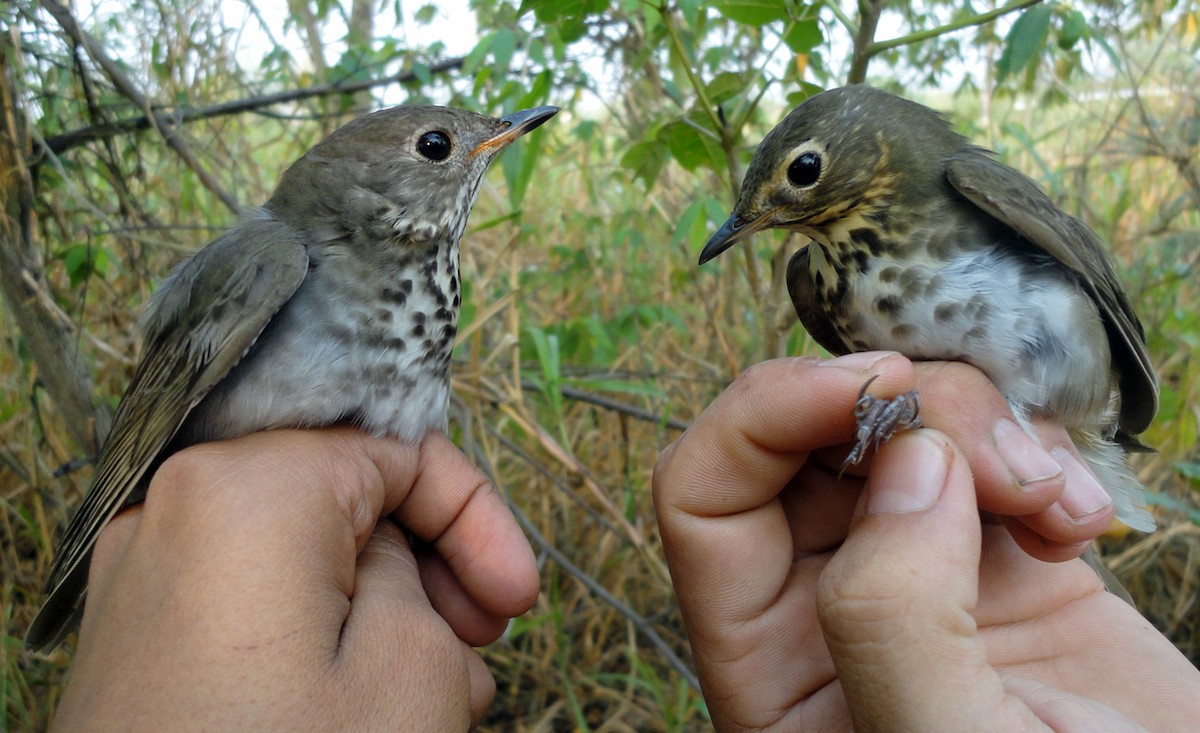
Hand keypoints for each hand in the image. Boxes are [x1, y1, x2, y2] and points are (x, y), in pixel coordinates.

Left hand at [53, 428, 537, 729]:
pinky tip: (368, 701)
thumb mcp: (410, 664)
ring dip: (384, 612)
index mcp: (248, 487)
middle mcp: (176, 510)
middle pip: (347, 504)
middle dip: (430, 570)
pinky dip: (320, 636)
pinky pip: (253, 601)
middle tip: (480, 643)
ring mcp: (145, 576)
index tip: (519, 599)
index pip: (398, 453)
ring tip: (439, 690)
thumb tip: (388, 559)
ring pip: (302, 557)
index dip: (478, 519)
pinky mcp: (136, 637)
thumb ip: (415, 571)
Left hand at [653, 353, 1199, 731]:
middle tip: (996, 459)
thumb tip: (907, 463)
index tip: (871, 390)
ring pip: (895, 427)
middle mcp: (823, 603)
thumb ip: (893, 618)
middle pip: (800, 440)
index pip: (699, 497)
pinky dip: (1040, 456)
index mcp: (766, 661)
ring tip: (1050, 503)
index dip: (760, 416)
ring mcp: (909, 568)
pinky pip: (986, 446)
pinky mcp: (993, 550)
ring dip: (980, 433)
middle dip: (897, 416)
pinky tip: (1078, 525)